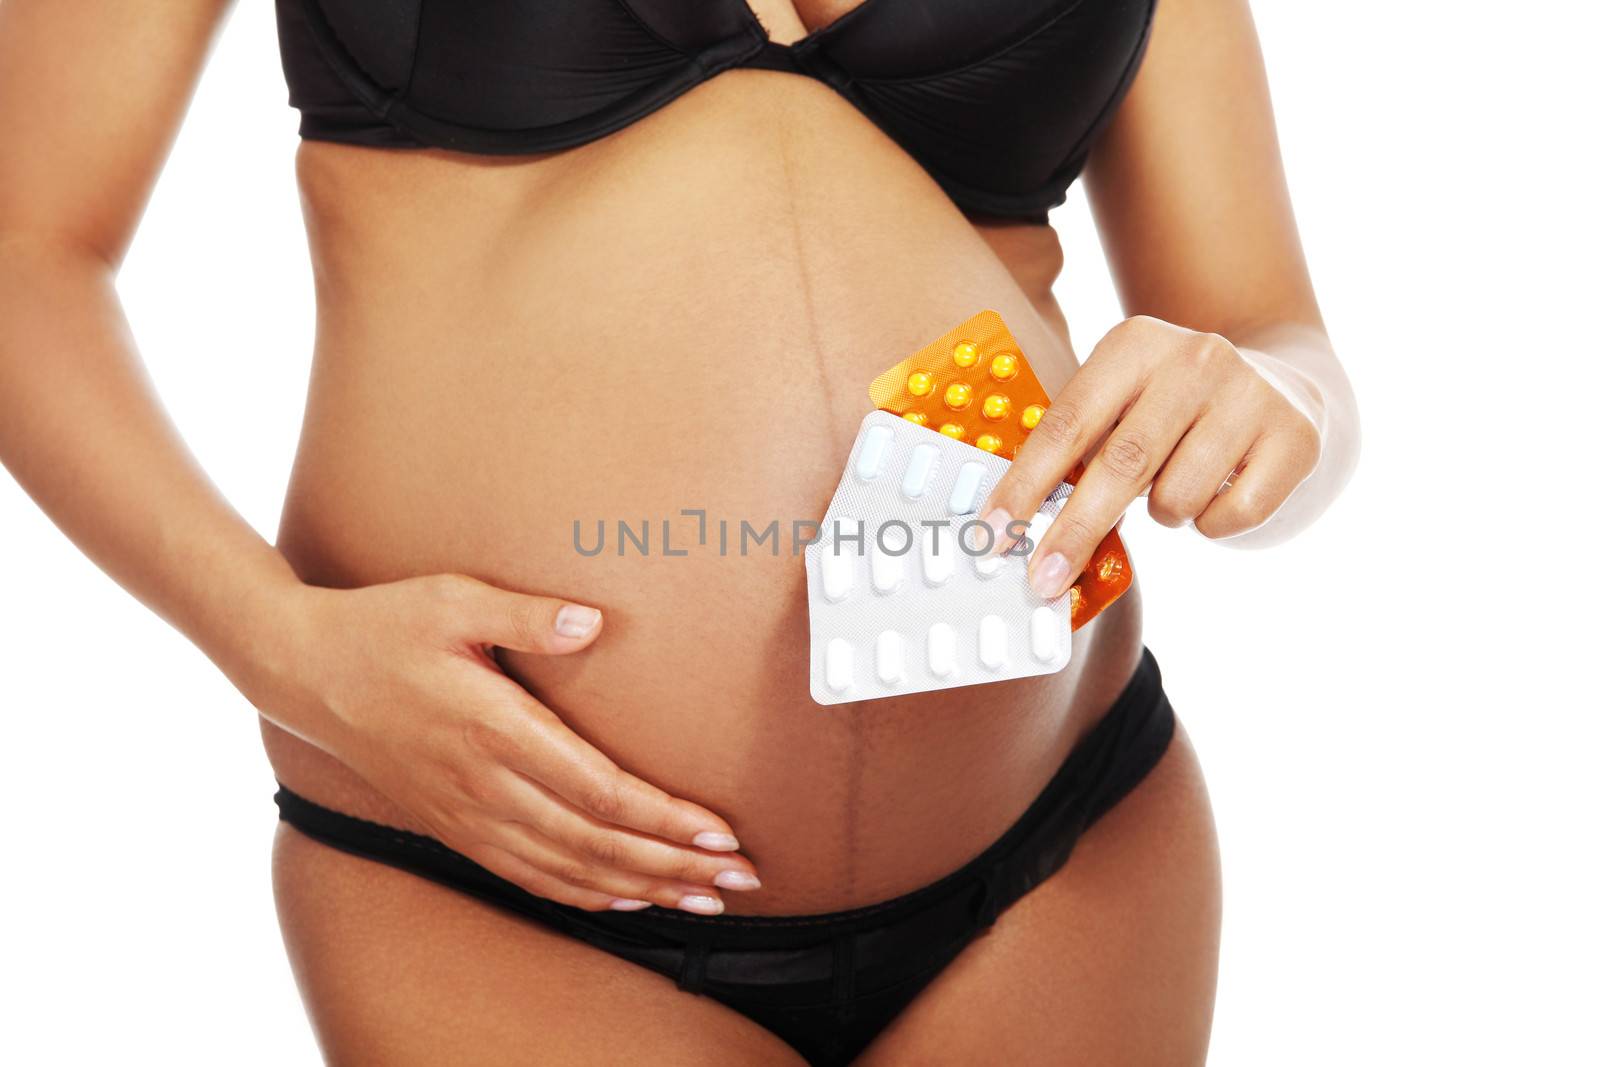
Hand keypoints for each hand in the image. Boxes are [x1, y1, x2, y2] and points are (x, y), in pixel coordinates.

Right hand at [248, 573, 758, 913]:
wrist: (306, 672)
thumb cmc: (383, 628)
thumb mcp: (453, 599)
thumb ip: (526, 614)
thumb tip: (592, 621)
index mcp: (494, 729)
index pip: (600, 792)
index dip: (665, 820)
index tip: (719, 832)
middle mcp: (485, 785)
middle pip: (598, 844)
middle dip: (676, 867)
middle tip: (739, 879)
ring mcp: (468, 814)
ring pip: (569, 871)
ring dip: (642, 890)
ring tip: (701, 900)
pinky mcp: (455, 826)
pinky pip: (529, 875)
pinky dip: (584, 894)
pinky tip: (624, 899)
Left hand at [983, 316, 1322, 596]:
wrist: (1287, 391)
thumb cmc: (1172, 415)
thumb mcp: (1122, 406)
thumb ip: (1077, 452)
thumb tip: (1014, 530)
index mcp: (1134, 343)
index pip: (1066, 424)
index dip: (1025, 486)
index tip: (992, 536)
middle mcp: (1196, 358)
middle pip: (1119, 464)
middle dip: (1074, 531)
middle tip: (1041, 581)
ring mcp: (1251, 395)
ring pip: (1176, 498)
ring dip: (1163, 514)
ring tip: (1176, 487)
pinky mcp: (1296, 438)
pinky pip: (1230, 517)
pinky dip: (1213, 524)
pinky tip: (1222, 491)